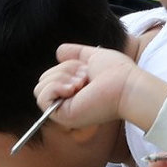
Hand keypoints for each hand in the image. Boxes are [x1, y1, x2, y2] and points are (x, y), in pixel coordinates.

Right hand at [35, 43, 166, 131]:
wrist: (126, 86)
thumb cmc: (117, 73)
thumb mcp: (92, 56)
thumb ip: (76, 53)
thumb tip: (58, 51)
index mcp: (73, 90)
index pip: (52, 74)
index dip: (66, 66)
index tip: (86, 69)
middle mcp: (67, 101)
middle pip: (44, 78)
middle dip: (63, 70)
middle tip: (85, 77)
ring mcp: (64, 110)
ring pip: (40, 86)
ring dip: (61, 77)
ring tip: (83, 82)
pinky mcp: (63, 115)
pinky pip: (42, 96)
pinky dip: (55, 87)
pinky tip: (74, 88)